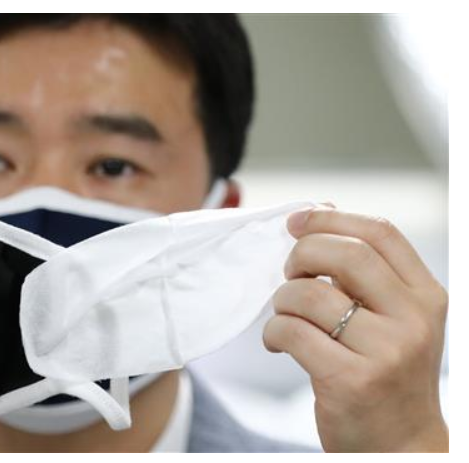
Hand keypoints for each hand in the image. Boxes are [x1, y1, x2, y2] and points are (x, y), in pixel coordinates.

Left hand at [263, 206, 447, 451]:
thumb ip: (363, 273)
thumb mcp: (393, 320)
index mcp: (426, 296)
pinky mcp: (351, 380)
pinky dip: (272, 332)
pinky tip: (278, 343)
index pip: (381, 232)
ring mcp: (386, 352)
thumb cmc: (385, 374)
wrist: (401, 446)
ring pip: (309, 294)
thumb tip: (320, 213)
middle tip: (289, 272)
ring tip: (284, 316)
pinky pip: (291, 332)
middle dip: (302, 254)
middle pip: (346, 254)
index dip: (330, 218)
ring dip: (281, 299)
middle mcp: (413, 320)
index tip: (296, 221)